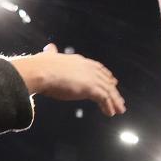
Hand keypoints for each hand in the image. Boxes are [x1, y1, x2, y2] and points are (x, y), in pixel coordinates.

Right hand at [10, 44, 124, 115]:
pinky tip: (110, 113)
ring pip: (107, 90)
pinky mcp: (90, 88)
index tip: (112, 81)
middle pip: (105, 80)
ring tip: (119, 110)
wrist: (40, 72)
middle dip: (113, 90)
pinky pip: (104, 99)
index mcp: (79, 61)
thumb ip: (51, 53)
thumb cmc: (41, 66)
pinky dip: (108, 106)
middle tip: (119, 100)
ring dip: (114, 101)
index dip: (105, 76)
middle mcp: (88, 68)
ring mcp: (90, 78)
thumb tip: (49, 47)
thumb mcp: (48, 57)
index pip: (97, 68)